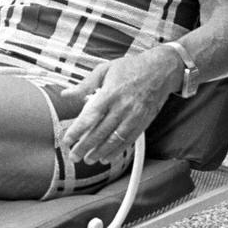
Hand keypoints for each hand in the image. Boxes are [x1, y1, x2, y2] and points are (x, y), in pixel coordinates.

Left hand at [59, 50, 174, 164]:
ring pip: (114, 139)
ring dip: (100, 152)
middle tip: (74, 156)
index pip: (90, 116)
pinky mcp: (143, 122)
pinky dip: (117, 151)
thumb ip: (84, 85)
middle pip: (100, 132)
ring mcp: (134, 116)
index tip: (67, 140)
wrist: (160, 70)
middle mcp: (122, 107)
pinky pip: (129, 140)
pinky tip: (108, 157)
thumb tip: (66, 94)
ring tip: (89, 159)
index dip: (77, 131)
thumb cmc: (131, 68)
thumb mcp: (104, 70)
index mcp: (110, 93)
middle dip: (85, 147)